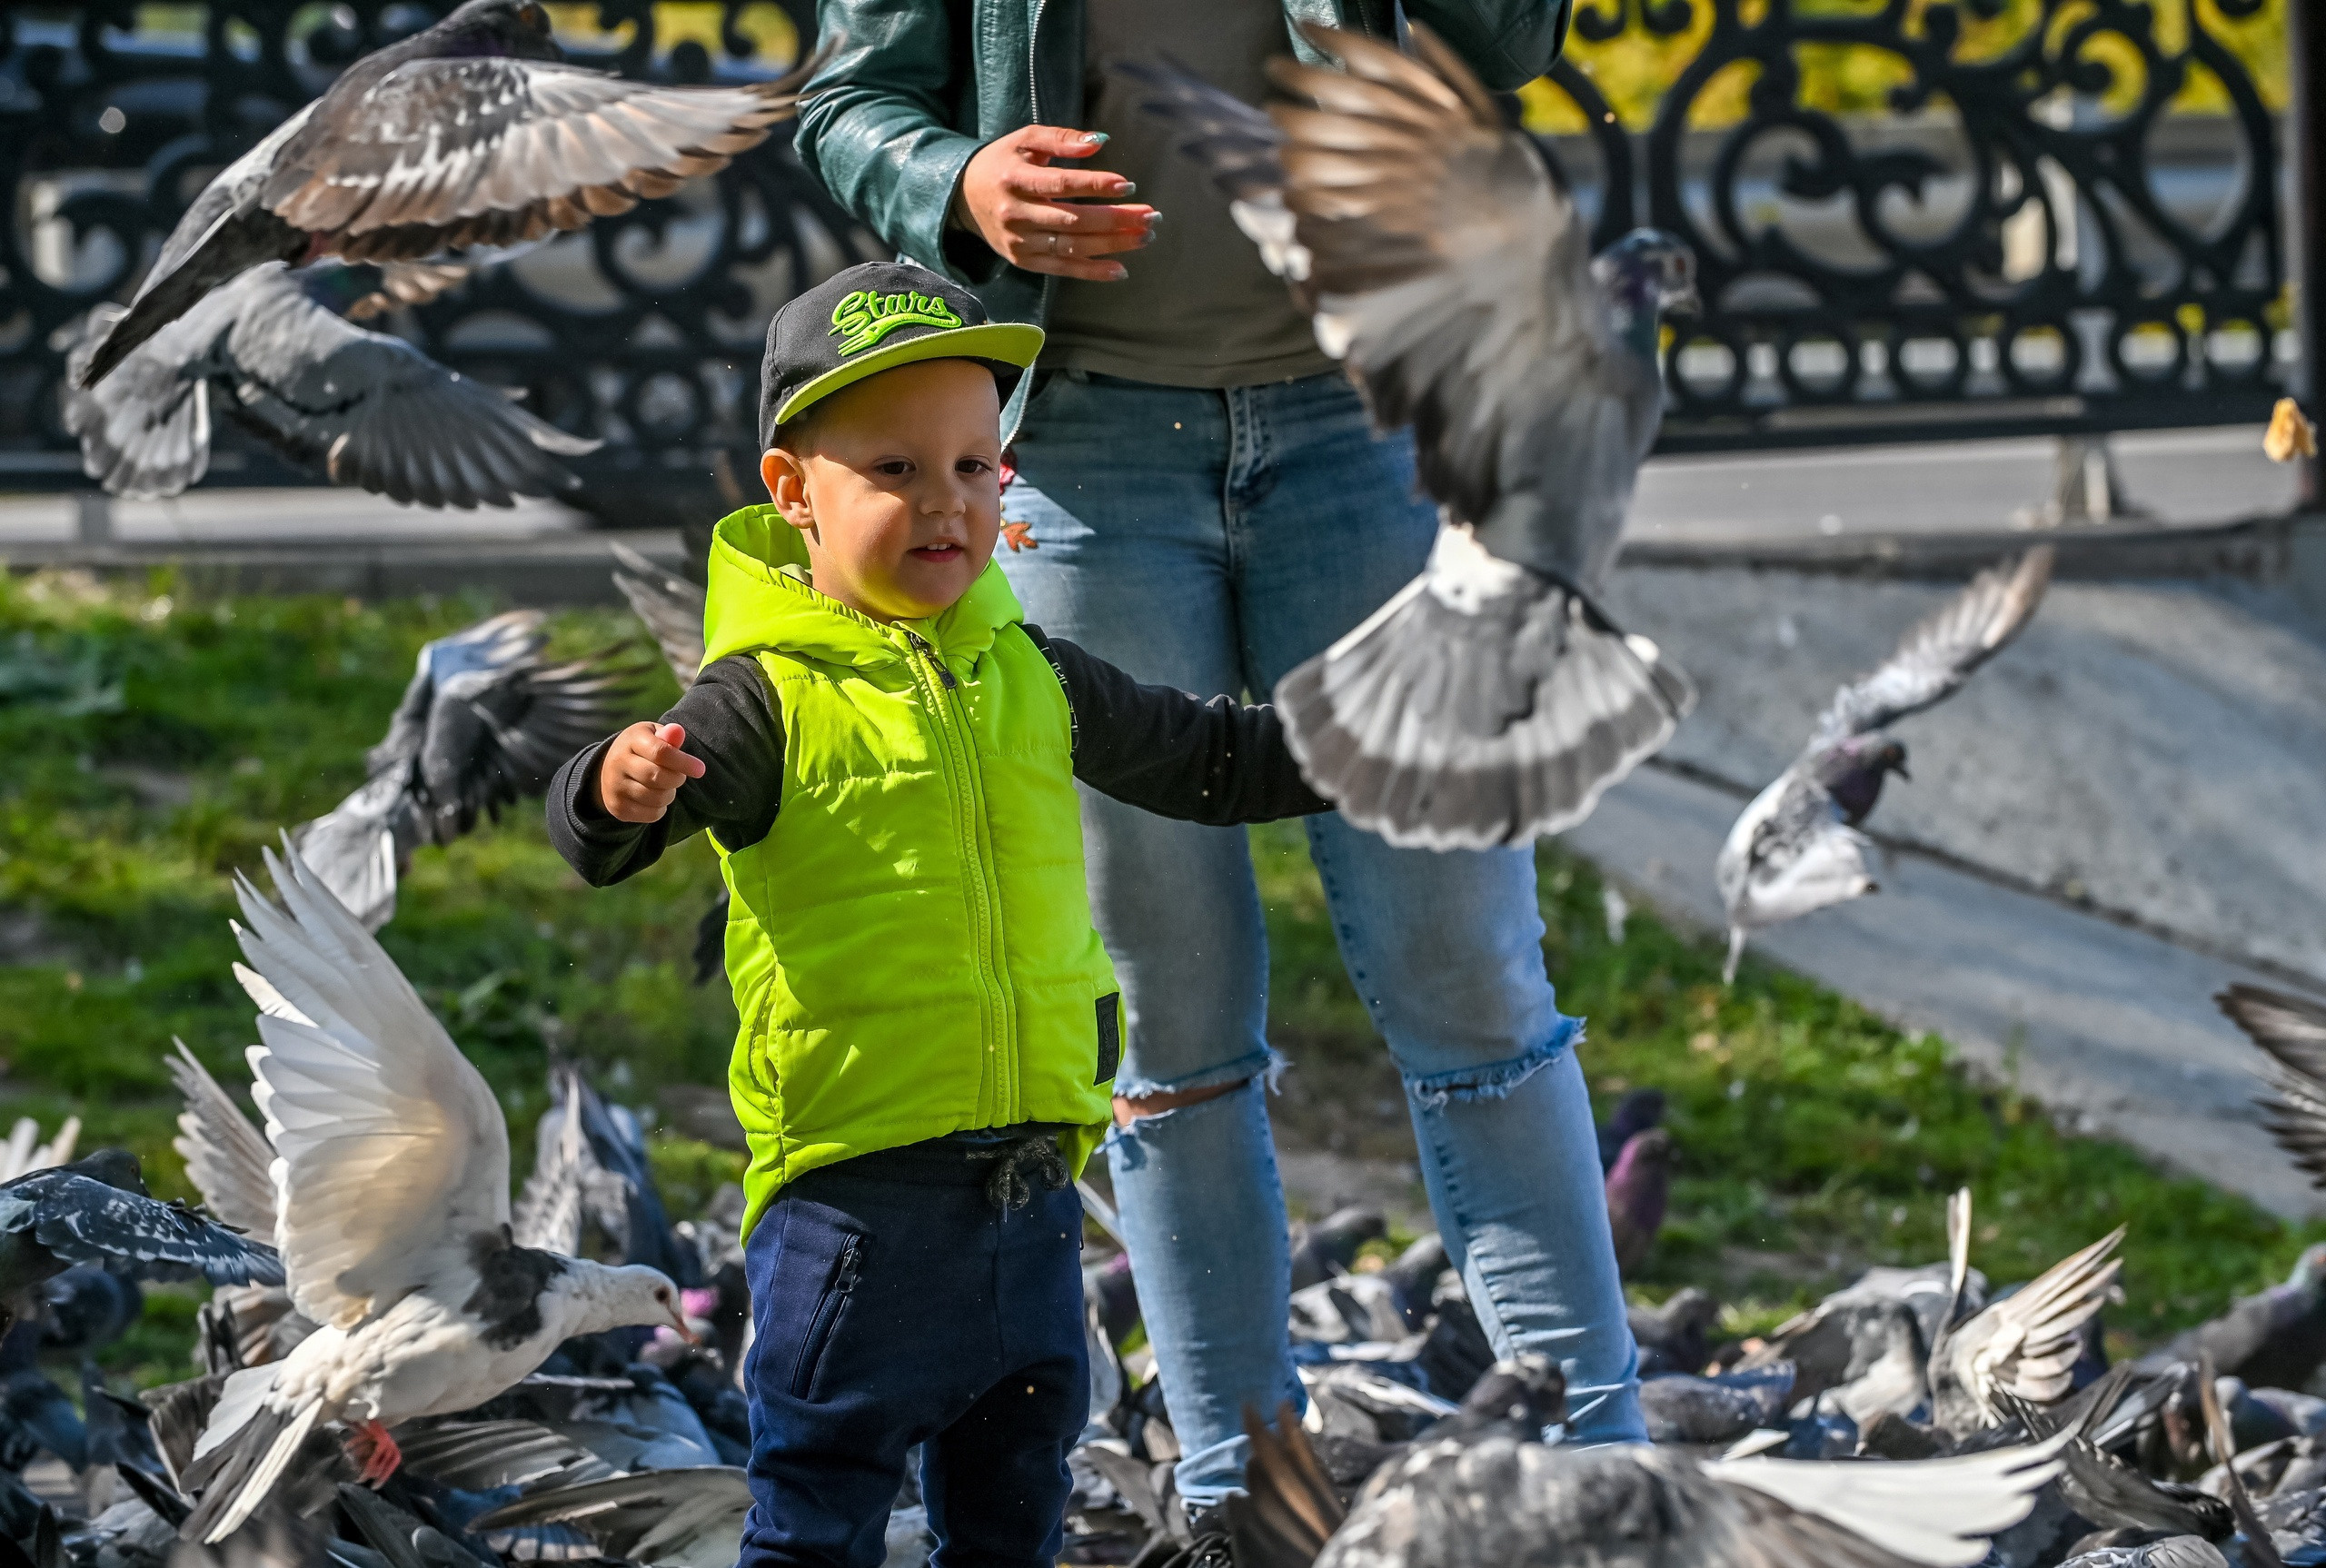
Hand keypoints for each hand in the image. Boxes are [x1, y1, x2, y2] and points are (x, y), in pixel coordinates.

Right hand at [597, 721, 705, 823]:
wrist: (610, 769)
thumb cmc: (642, 749)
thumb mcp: (654, 735)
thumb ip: (668, 736)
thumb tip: (678, 732)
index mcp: (631, 740)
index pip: (661, 752)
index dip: (684, 762)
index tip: (700, 769)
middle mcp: (618, 762)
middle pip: (658, 777)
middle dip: (677, 779)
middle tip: (679, 776)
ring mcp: (615, 786)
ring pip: (657, 798)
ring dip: (670, 794)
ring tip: (665, 786)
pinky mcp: (617, 807)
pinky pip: (652, 814)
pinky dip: (661, 808)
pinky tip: (655, 798)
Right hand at [957, 126, 1156, 280]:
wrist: (963, 197)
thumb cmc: (1003, 163)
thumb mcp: (1025, 140)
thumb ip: (1061, 138)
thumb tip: (1099, 142)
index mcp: (1014, 180)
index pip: (1060, 184)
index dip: (1094, 185)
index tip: (1128, 184)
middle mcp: (1016, 214)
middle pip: (1072, 220)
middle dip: (1114, 219)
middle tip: (1150, 216)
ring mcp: (1019, 242)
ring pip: (1071, 247)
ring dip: (1111, 244)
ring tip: (1144, 236)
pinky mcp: (1023, 261)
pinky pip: (1061, 269)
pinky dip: (1091, 272)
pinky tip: (1120, 269)